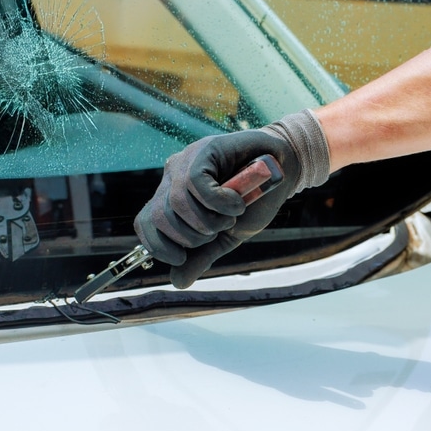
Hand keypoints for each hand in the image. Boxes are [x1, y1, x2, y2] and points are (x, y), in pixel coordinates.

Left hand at [135, 110, 330, 287]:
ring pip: (177, 202)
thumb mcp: (226, 237)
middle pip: (159, 216)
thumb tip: (176, 281)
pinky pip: (196, 184)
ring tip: (231, 216)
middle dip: (190, 236)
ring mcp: (187, 161)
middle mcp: (174, 176)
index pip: (145, 223)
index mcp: (172, 197)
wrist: (285, 171)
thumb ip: (201, 256)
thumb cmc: (254, 203)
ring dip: (209, 220)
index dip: (159, 246)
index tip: (182, 256)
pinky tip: (237, 203)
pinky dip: (220, 203)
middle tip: (217, 231)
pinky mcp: (205, 149)